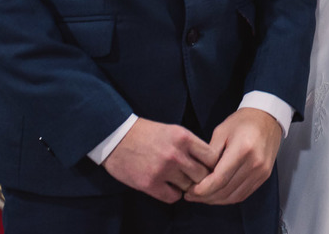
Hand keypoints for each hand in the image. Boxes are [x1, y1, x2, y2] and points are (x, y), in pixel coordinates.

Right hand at [102, 118, 219, 203]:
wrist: (116, 137)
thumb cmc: (146, 133)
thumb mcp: (173, 130)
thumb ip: (191, 145)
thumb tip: (210, 163)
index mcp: (183, 137)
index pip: (212, 157)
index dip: (212, 164)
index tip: (208, 167)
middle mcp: (176, 154)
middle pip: (203, 175)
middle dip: (201, 178)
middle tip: (195, 178)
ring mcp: (163, 170)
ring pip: (189, 187)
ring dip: (186, 186)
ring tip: (178, 180)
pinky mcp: (150, 184)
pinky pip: (173, 197)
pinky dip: (173, 194)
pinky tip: (167, 186)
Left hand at [188, 108, 281, 205]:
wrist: (267, 118)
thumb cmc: (243, 121)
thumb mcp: (221, 131)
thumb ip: (210, 154)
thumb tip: (199, 174)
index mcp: (243, 149)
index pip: (219, 179)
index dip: (202, 189)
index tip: (189, 191)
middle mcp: (255, 163)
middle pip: (226, 190)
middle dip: (206, 197)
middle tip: (191, 195)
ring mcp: (261, 171)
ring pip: (234, 196)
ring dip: (216, 200)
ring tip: (202, 197)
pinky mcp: (264, 176)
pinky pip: (243, 194)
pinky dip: (228, 198)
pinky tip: (217, 195)